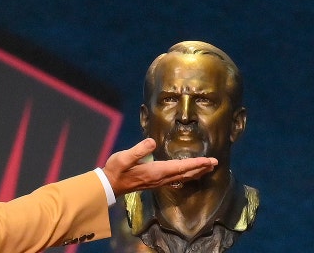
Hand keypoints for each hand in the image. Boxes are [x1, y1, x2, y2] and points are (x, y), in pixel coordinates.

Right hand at [102, 138, 217, 195]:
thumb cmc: (116, 169)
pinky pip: (177, 180)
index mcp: (155, 171)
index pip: (180, 167)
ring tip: (208, 168)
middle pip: (185, 173)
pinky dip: (187, 176)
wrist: (110, 184)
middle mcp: (160, 178)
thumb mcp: (124, 157)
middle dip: (201, 168)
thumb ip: (138, 150)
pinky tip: (190, 176)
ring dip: (196, 172)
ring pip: (182, 177)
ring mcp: (158, 182)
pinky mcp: (156, 183)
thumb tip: (152, 142)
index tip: (209, 160)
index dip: (195, 163)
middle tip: (215, 163)